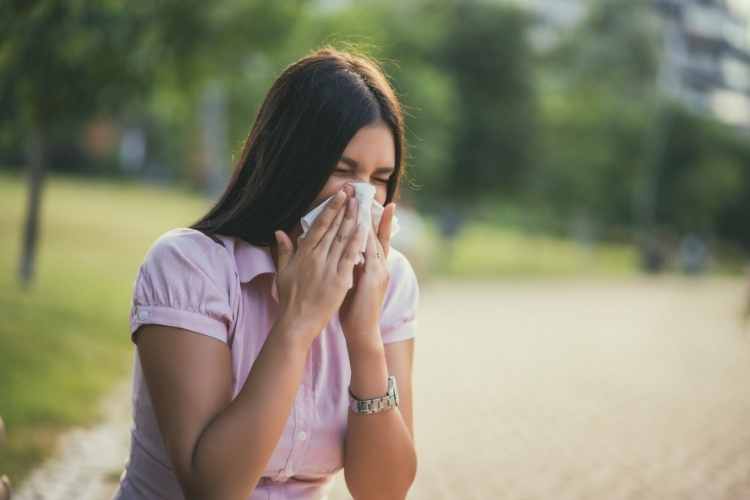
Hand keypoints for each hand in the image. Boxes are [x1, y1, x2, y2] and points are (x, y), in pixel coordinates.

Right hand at [273, 186, 367, 345]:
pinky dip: (358, 241)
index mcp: (303, 253)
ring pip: (343, 238)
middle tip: (354, 190)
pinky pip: (351, 257)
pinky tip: (365, 228)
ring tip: (361, 203)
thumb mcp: (283, 271)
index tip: (340, 194)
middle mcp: (316, 257)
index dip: (331, 208)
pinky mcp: (340, 280)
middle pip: (334, 227)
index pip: (319, 225)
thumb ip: (284, 250)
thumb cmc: (290, 298)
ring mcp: (329, 267)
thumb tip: (279, 231)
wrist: (297, 322)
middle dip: (345, 207)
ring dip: (353, 219)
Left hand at [339, 202, 395, 346]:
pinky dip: (366, 239)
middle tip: (363, 190)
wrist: (363, 332)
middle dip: (369, 211)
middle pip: (374, 232)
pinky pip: (371, 252)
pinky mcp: (375, 277)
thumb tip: (335, 252)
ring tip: (362, 200)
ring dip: (367, 219)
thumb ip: (345, 265)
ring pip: (374, 238)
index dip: (368, 217)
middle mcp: (379, 264)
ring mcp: (379, 270)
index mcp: (373, 265)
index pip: (370, 236)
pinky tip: (361, 225)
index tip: (363, 199)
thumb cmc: (354, 310)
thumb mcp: (350, 282)